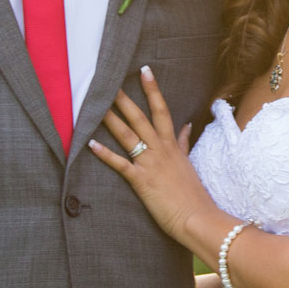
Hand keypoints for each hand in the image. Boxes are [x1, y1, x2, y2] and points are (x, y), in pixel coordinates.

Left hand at [89, 66, 213, 242]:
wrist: (198, 216)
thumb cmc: (193, 194)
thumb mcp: (189, 163)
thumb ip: (184, 143)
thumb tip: (187, 124)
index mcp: (172, 145)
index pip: (162, 110)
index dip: (153, 90)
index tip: (144, 71)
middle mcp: (161, 149)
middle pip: (140, 118)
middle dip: (124, 99)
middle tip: (109, 82)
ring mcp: (150, 164)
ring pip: (128, 136)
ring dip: (111, 121)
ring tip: (94, 106)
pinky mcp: (141, 180)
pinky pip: (120, 164)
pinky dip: (105, 154)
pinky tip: (90, 144)